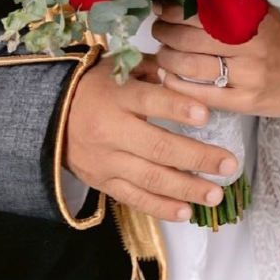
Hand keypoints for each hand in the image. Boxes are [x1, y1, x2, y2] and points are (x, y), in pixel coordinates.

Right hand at [65, 55, 238, 221]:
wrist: (51, 116)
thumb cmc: (96, 87)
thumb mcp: (120, 68)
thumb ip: (154, 70)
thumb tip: (188, 73)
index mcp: (117, 96)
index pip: (149, 101)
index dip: (177, 108)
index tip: (205, 115)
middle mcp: (111, 130)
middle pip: (158, 147)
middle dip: (197, 157)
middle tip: (229, 163)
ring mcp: (107, 161)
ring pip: (151, 179)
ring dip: (187, 188)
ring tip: (216, 193)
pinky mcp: (103, 182)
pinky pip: (135, 199)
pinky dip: (162, 207)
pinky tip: (187, 212)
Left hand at [152, 3, 279, 116]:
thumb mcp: (266, 13)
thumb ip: (235, 2)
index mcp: (252, 21)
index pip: (199, 12)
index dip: (172, 10)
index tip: (160, 6)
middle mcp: (249, 48)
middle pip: (189, 40)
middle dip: (164, 33)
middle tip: (157, 29)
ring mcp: (248, 77)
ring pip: (191, 68)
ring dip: (166, 59)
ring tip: (162, 53)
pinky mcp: (246, 102)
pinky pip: (202, 94)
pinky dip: (178, 86)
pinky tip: (168, 78)